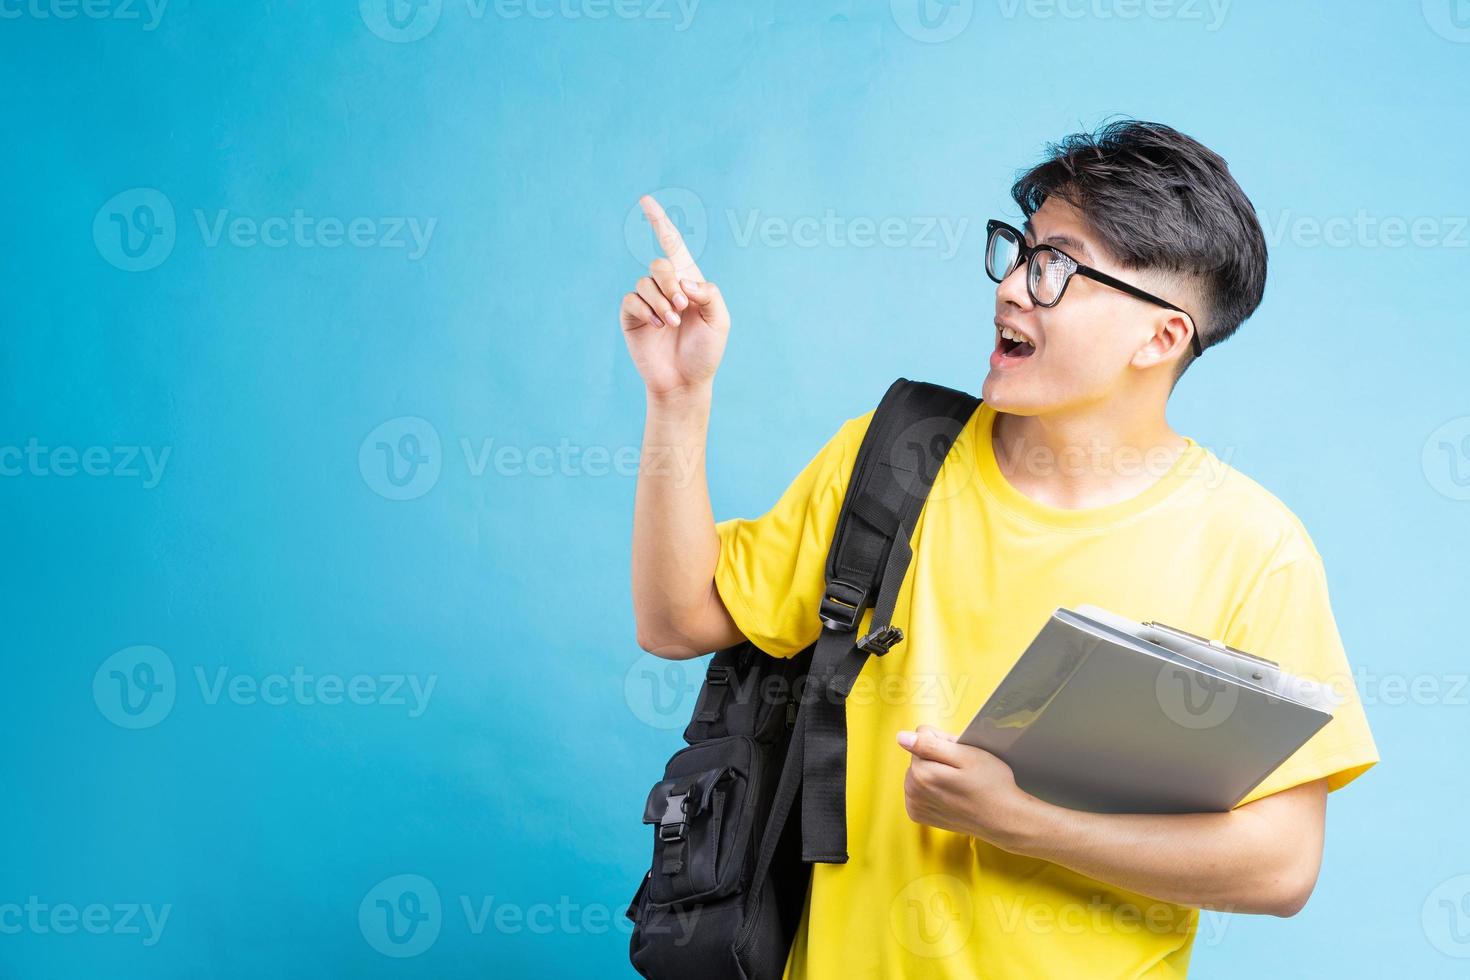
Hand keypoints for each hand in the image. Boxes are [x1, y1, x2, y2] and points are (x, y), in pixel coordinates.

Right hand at [619, 195, 730, 398]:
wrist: (685, 382)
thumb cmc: (706, 352)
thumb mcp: (720, 321)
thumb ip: (709, 293)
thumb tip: (684, 281)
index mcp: (689, 282)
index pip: (672, 245)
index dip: (659, 223)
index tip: (645, 201)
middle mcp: (666, 287)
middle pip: (659, 265)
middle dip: (670, 282)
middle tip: (681, 306)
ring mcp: (647, 302)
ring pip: (645, 283)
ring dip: (660, 301)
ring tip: (671, 323)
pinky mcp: (632, 317)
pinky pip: (632, 300)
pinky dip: (645, 309)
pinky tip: (657, 326)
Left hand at [897, 725, 1035, 849]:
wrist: (1003, 820)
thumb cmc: (991, 785)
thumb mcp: (966, 755)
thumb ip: (930, 744)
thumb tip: (902, 737)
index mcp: (921, 772)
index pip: (922, 738)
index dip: (943, 743)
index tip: (960, 755)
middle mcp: (912, 791)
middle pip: (919, 757)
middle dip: (938, 759)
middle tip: (963, 771)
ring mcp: (914, 805)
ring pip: (918, 773)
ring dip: (934, 774)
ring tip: (958, 785)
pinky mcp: (919, 815)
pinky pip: (918, 790)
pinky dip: (931, 789)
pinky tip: (950, 795)